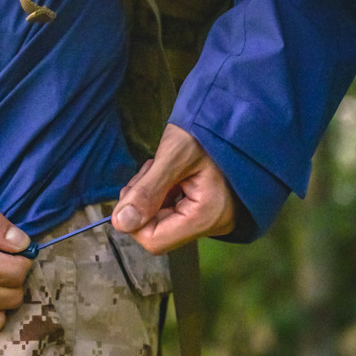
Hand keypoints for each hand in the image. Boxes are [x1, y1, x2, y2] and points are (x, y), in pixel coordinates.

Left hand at [112, 124, 236, 253]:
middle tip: (150, 171)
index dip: (134, 218)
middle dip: (143, 201)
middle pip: (156, 230)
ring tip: (161, 166)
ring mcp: (211, 218)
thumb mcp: (173, 155)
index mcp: (207, 216)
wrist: (234, 114)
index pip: (154, 240)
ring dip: (150, 194)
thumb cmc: (210, 129)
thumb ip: (146, 191)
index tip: (135, 189)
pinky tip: (169, 172)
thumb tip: (120, 223)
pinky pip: (172, 210)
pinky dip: (161, 192)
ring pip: (160, 219)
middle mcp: (213, 224)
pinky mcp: (206, 209)